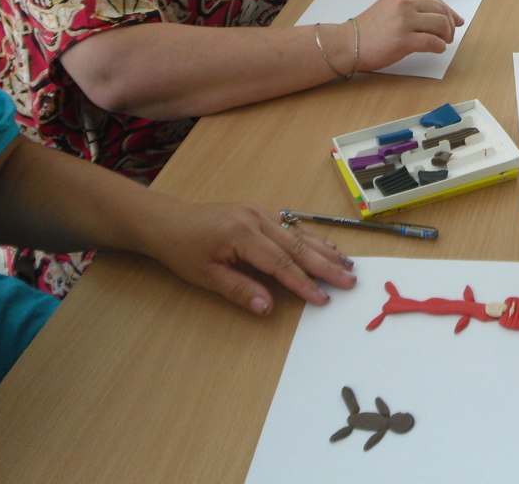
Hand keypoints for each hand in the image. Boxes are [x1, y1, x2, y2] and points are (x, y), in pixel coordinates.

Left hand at [142, 199, 356, 315]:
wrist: (168, 220)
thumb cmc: (183, 250)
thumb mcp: (206, 276)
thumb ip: (240, 290)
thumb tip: (267, 308)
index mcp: (242, 235)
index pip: (281, 263)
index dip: (303, 283)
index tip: (323, 299)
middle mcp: (257, 219)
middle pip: (298, 246)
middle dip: (326, 265)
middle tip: (350, 280)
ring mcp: (261, 212)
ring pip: (299, 233)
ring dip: (325, 250)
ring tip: (348, 264)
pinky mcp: (260, 211)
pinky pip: (292, 226)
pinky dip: (312, 238)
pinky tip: (327, 246)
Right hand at [353, 0, 462, 68]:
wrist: (348, 43)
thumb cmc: (370, 28)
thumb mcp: (391, 7)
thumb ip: (413, 8)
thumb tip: (445, 17)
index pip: (435, 0)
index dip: (449, 12)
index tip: (456, 22)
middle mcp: (405, 3)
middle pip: (441, 11)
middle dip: (450, 25)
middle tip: (449, 36)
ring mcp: (405, 21)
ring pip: (441, 25)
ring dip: (446, 35)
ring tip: (442, 42)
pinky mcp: (404, 40)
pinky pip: (433, 42)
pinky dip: (439, 47)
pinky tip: (436, 49)